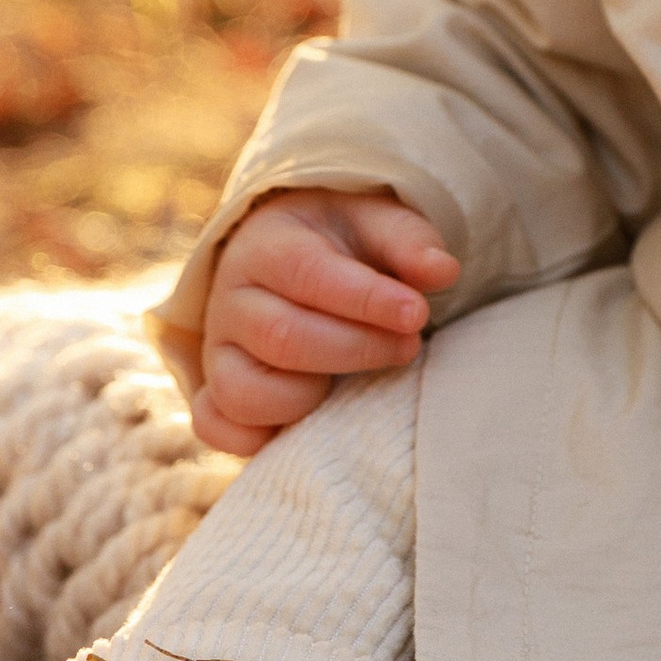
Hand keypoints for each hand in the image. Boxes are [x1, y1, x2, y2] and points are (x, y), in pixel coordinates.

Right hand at [196, 187, 458, 458]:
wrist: (289, 258)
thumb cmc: (341, 243)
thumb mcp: (374, 222)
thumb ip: (408, 242)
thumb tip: (443, 271)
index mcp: (264, 247)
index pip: (306, 273)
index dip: (366, 299)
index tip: (418, 313)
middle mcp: (229, 302)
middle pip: (284, 338)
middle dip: (358, 349)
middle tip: (409, 344)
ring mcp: (217, 355)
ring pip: (245, 393)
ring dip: (312, 397)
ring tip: (352, 380)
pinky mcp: (216, 397)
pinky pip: (222, 430)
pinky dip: (261, 438)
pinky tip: (311, 419)